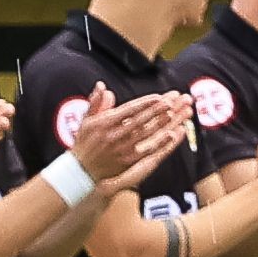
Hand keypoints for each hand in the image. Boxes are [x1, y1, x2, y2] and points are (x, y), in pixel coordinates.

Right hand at [63, 89, 195, 198]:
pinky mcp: (129, 161)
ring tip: (176, 113)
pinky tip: (172, 134)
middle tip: (173, 100)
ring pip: (147, 134)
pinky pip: (148, 150)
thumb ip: (95, 102)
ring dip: (162, 123)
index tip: (158, 96)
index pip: (128, 111)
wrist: (81, 171)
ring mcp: (122, 149)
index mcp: (104, 123)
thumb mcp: (86, 120)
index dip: (144, 103)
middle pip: (141, 121)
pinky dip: (161, 142)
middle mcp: (114, 136)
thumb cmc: (84, 143)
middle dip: (157, 110)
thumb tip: (102, 86)